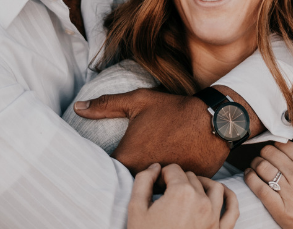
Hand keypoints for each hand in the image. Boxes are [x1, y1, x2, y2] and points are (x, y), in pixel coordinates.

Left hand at [74, 87, 262, 175]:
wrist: (214, 120)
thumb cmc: (173, 109)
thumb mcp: (138, 101)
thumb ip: (106, 105)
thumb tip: (78, 107)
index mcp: (129, 157)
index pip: (107, 173)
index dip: (106, 169)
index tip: (106, 163)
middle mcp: (145, 176)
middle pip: (129, 183)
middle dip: (128, 175)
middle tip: (136, 158)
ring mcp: (165, 185)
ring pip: (150, 189)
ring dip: (148, 181)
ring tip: (154, 163)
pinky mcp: (183, 189)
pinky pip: (170, 191)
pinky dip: (169, 184)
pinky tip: (172, 167)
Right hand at [128, 163, 238, 228]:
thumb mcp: (136, 209)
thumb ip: (144, 180)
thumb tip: (155, 167)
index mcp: (181, 193)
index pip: (173, 169)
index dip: (162, 175)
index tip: (156, 186)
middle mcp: (201, 201)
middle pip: (191, 177)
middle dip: (178, 180)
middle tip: (167, 192)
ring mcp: (213, 217)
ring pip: (213, 187)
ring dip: (202, 183)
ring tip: (189, 188)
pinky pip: (232, 209)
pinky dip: (229, 197)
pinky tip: (220, 193)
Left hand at [244, 128, 292, 228]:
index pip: (284, 145)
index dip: (277, 144)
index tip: (276, 148)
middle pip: (270, 153)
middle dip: (265, 151)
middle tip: (265, 155)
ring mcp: (289, 195)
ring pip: (262, 167)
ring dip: (256, 162)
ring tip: (256, 163)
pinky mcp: (281, 211)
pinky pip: (259, 188)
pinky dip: (250, 178)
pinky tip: (250, 175)